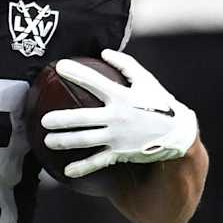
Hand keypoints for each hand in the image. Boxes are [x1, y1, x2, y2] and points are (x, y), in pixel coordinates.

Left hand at [41, 48, 198, 179]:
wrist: (178, 134)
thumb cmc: (159, 103)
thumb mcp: (146, 80)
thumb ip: (125, 64)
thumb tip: (104, 52)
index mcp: (122, 96)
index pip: (95, 82)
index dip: (76, 73)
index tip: (59, 66)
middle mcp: (117, 117)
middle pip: (83, 118)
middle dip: (61, 119)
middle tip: (44, 120)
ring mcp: (118, 137)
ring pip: (85, 140)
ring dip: (64, 141)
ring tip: (47, 141)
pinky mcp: (120, 152)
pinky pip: (98, 161)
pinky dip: (82, 167)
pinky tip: (67, 171)